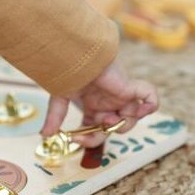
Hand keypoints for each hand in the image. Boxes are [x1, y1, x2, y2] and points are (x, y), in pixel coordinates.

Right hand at [41, 60, 158, 146]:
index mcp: (94, 106)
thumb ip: (55, 117)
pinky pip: (150, 99)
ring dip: (119, 124)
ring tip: (109, 118)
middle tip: (89, 132)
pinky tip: (137, 110)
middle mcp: (109, 103)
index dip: (88, 139)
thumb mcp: (60, 98)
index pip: (96, 130)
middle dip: (102, 135)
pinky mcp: (130, 88)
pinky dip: (149, 106)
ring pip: (130, 120)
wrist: (76, 55)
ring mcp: (121, 96)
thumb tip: (44, 135)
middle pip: (113, 129)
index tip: (75, 138)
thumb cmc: (68, 71)